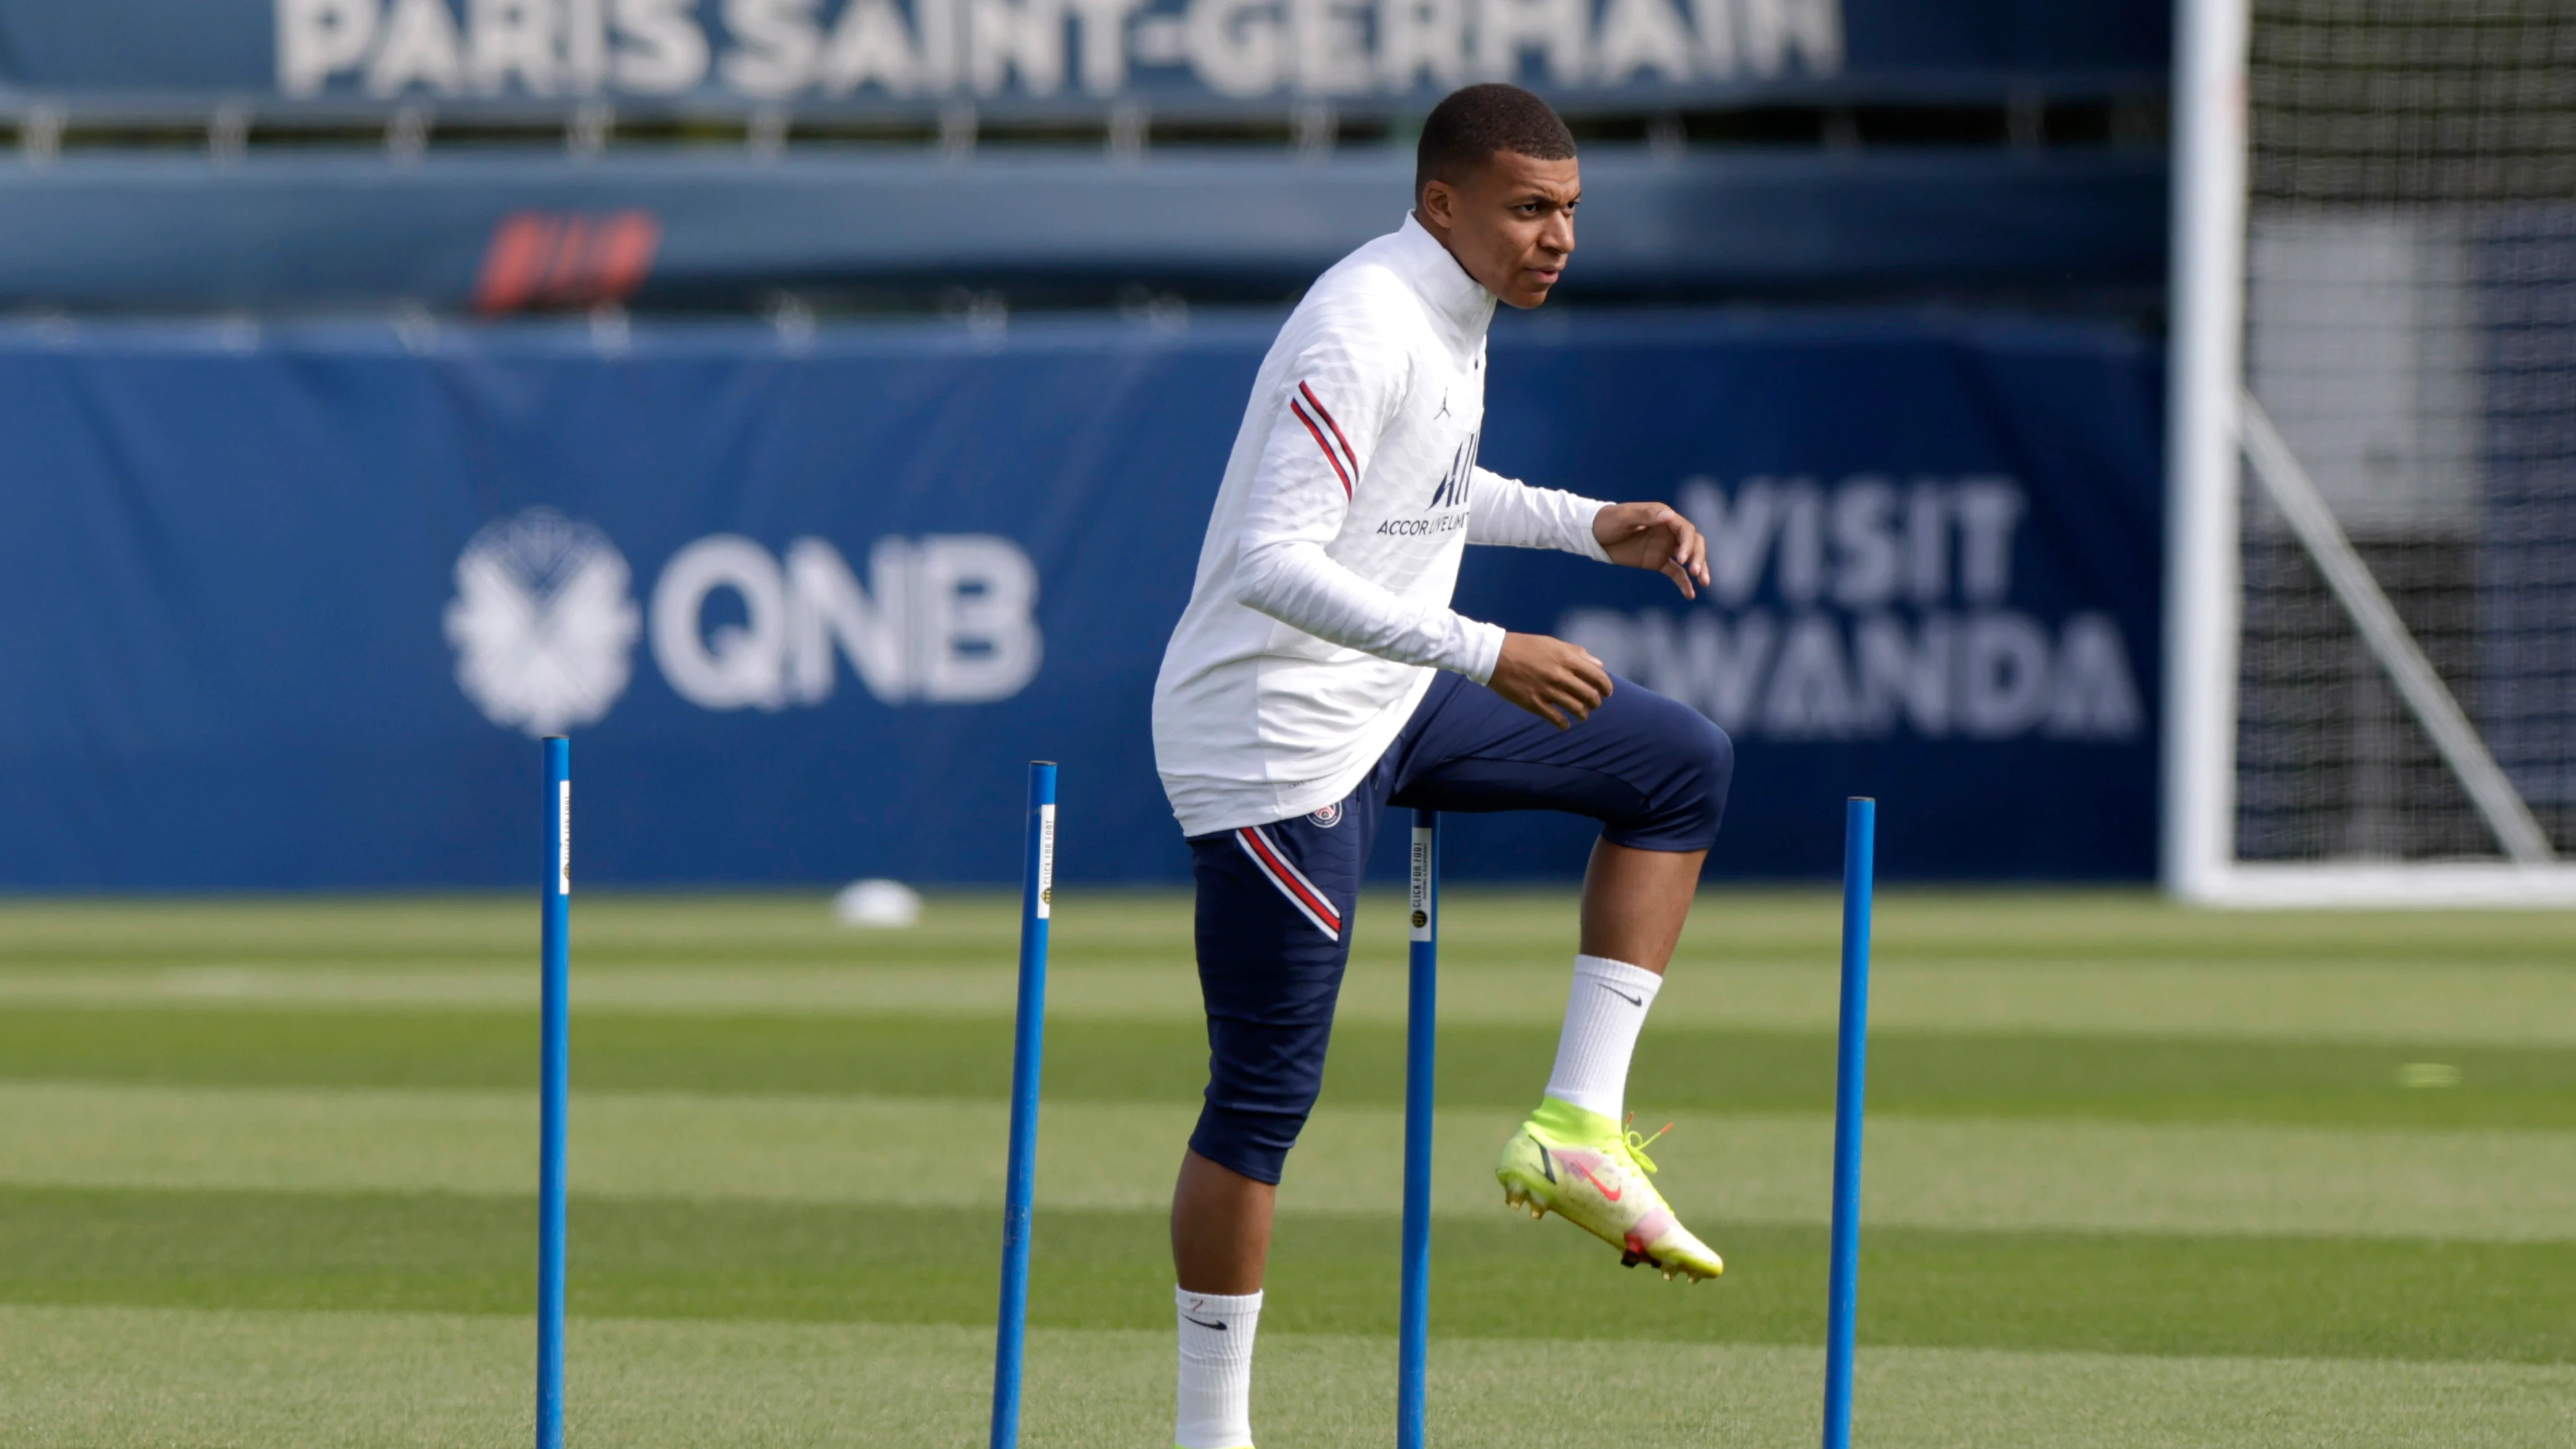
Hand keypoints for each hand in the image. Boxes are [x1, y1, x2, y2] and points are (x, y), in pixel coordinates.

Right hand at [1488, 633, 1613, 729]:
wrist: (1494, 656)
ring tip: (1581, 714)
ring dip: (1582, 714)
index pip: (1597, 677)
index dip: (1606, 687)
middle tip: (1593, 704)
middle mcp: (1560, 675)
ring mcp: (1547, 691)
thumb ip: (1577, 653)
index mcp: (1567, 658)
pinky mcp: (1534, 703)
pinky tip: (1564, 723)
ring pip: (1576, 709)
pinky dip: (1564, 724)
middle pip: (1589, 695)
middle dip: (1596, 702)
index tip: (1607, 692)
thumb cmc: (1525, 646)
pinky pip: (1556, 719)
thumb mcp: (1553, 643)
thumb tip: (1598, 665)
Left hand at [1592, 502, 1709, 598]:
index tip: (1682, 558)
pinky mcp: (1658, 561)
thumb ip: (1646, 516)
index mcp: (1663, 516)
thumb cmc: (1608, 521)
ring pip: (1689, 558)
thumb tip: (1669, 515)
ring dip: (1699, 568)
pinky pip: (1676, 572)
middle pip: (1693, 543)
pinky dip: (1684, 582)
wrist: (1594, 534)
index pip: (1685, 529)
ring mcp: (1665, 547)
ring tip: (1704, 583)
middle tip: (1695, 571)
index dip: (1688, 543)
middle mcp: (1669, 531)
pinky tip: (1690, 594)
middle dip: (1698, 556)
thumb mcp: (1624, 517)